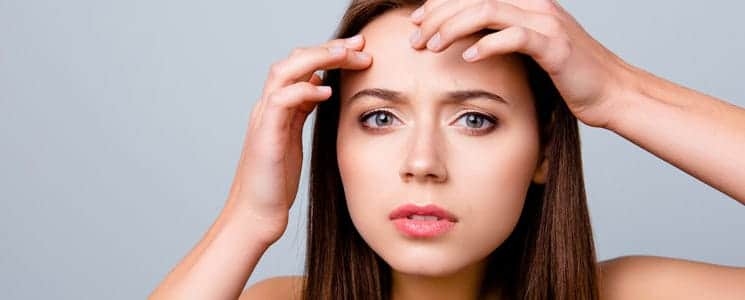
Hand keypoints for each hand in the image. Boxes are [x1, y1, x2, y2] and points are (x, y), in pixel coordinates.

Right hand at [227, 35, 371, 243]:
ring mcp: (263, 120)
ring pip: (285, 71)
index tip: (359, 50)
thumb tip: (319, 85)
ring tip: (347, 55)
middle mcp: (267, 107)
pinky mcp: (264, 137)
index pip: (301, 66)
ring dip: (318, 58)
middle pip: (294, 60)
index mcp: (277, 107)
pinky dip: (303, 90)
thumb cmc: (276, 183)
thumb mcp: (294, 139)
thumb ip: (303, 110)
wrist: (255, 215)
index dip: (329, 53)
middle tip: (360, 45)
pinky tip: (326, 90)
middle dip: (329, 48)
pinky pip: (281, 101)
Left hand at [408, 0, 637, 128]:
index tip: (416, 22)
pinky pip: (514, 37)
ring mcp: (546, 23)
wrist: (612, 92)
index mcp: (527, 2)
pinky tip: (466, 57)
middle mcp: (535, 5)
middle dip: (437, 16)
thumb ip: (503, 36)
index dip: (440, 3)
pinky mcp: (555, 46)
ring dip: (452, 28)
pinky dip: (486, 45)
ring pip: (487, 11)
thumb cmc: (569, 74)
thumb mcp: (531, 48)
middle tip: (414, 39)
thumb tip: (465, 40)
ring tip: (431, 47)